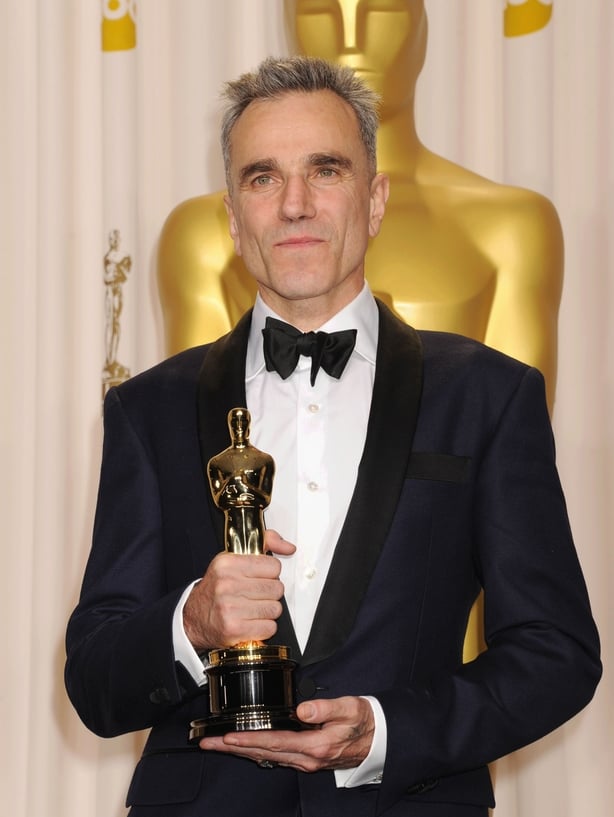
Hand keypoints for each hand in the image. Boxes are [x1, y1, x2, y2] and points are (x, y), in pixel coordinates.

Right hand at [183, 530, 294, 650]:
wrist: (193, 618)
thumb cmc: (217, 589)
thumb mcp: (233, 560)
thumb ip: (264, 545)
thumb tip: (289, 547)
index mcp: (227, 563)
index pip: (273, 566)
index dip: (270, 573)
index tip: (259, 577)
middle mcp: (227, 584)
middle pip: (277, 588)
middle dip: (270, 593)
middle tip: (256, 595)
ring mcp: (230, 607)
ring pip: (275, 608)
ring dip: (268, 611)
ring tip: (253, 609)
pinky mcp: (234, 629)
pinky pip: (269, 627)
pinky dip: (264, 627)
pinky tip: (252, 622)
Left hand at [198, 696, 374, 771]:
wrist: (378, 739)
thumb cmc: (364, 721)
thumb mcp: (349, 708)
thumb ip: (325, 708)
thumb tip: (302, 710)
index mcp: (315, 746)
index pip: (274, 743)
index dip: (249, 739)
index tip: (229, 736)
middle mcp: (307, 758)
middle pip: (263, 754)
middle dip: (233, 748)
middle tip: (209, 743)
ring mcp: (305, 761)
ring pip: (265, 758)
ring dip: (240, 751)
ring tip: (217, 745)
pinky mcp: (305, 758)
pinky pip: (273, 757)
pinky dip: (255, 752)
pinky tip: (244, 747)